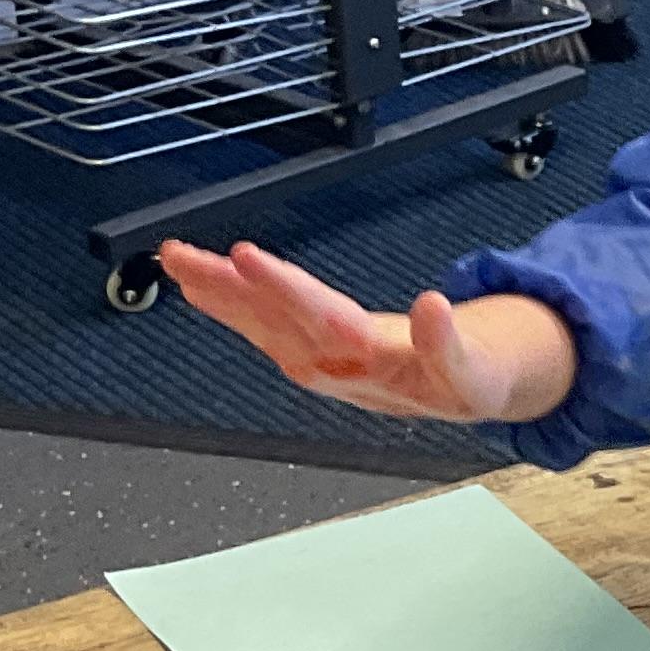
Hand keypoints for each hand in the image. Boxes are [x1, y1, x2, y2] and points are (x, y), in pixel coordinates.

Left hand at [159, 240, 578, 425]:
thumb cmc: (464, 380)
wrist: (462, 394)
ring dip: (215, 292)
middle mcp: (334, 360)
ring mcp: (318, 356)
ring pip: (258, 322)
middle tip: (181, 256)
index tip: (247, 257)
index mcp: (370, 361)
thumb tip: (434, 305)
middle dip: (226, 286)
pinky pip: (261, 326)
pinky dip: (229, 304)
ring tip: (177, 261)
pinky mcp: (313, 348)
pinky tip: (203, 289)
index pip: (319, 317)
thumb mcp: (472, 371)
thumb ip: (449, 343)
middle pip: (272, 319)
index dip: (282, 288)